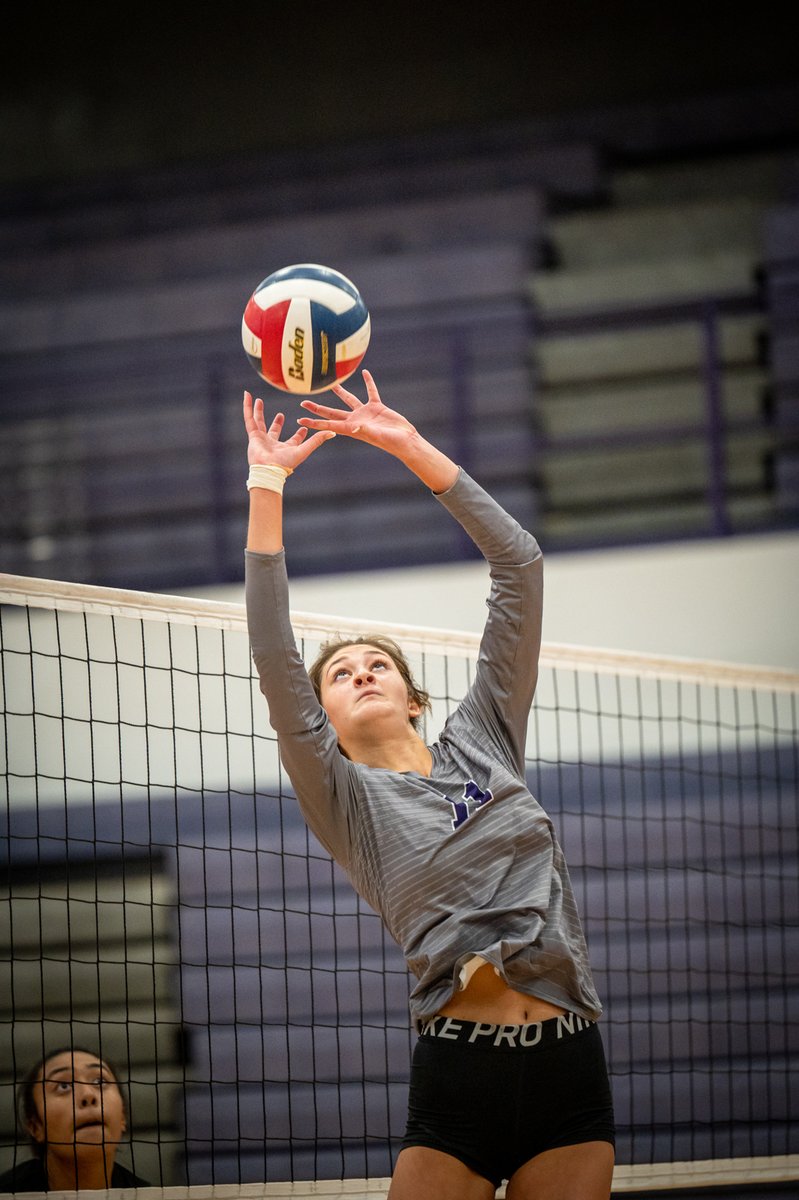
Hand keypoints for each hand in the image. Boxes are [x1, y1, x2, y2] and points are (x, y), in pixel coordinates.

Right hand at [243, 391, 335, 469]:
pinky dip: (248, 407)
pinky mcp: (253, 435)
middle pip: (275, 430)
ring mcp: (262, 439)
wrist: (268, 469)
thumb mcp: (304, 449)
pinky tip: (247, 396)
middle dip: (278, 423)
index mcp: (287, 449)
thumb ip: (317, 440)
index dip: (299, 434)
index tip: (304, 427)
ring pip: (259, 422)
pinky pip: (249, 418)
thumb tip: (332, 433)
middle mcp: (274, 444)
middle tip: (281, 414)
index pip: (294, 440)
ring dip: (259, 412)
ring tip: (259, 401)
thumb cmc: (286, 463)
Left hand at [297, 370, 417, 455]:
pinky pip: (371, 392)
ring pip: (349, 400)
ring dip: (340, 392)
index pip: (328, 424)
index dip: (313, 422)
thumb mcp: (377, 436)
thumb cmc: (392, 442)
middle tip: (303, 402)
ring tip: (331, 384)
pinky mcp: (377, 407)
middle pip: (332, 413)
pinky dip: (369, 383)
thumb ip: (365, 431)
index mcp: (352, 428)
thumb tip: (353, 427)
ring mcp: (365, 413)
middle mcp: (355, 420)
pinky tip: (365, 373)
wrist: (405, 441)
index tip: (299, 420)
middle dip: (317, 408)